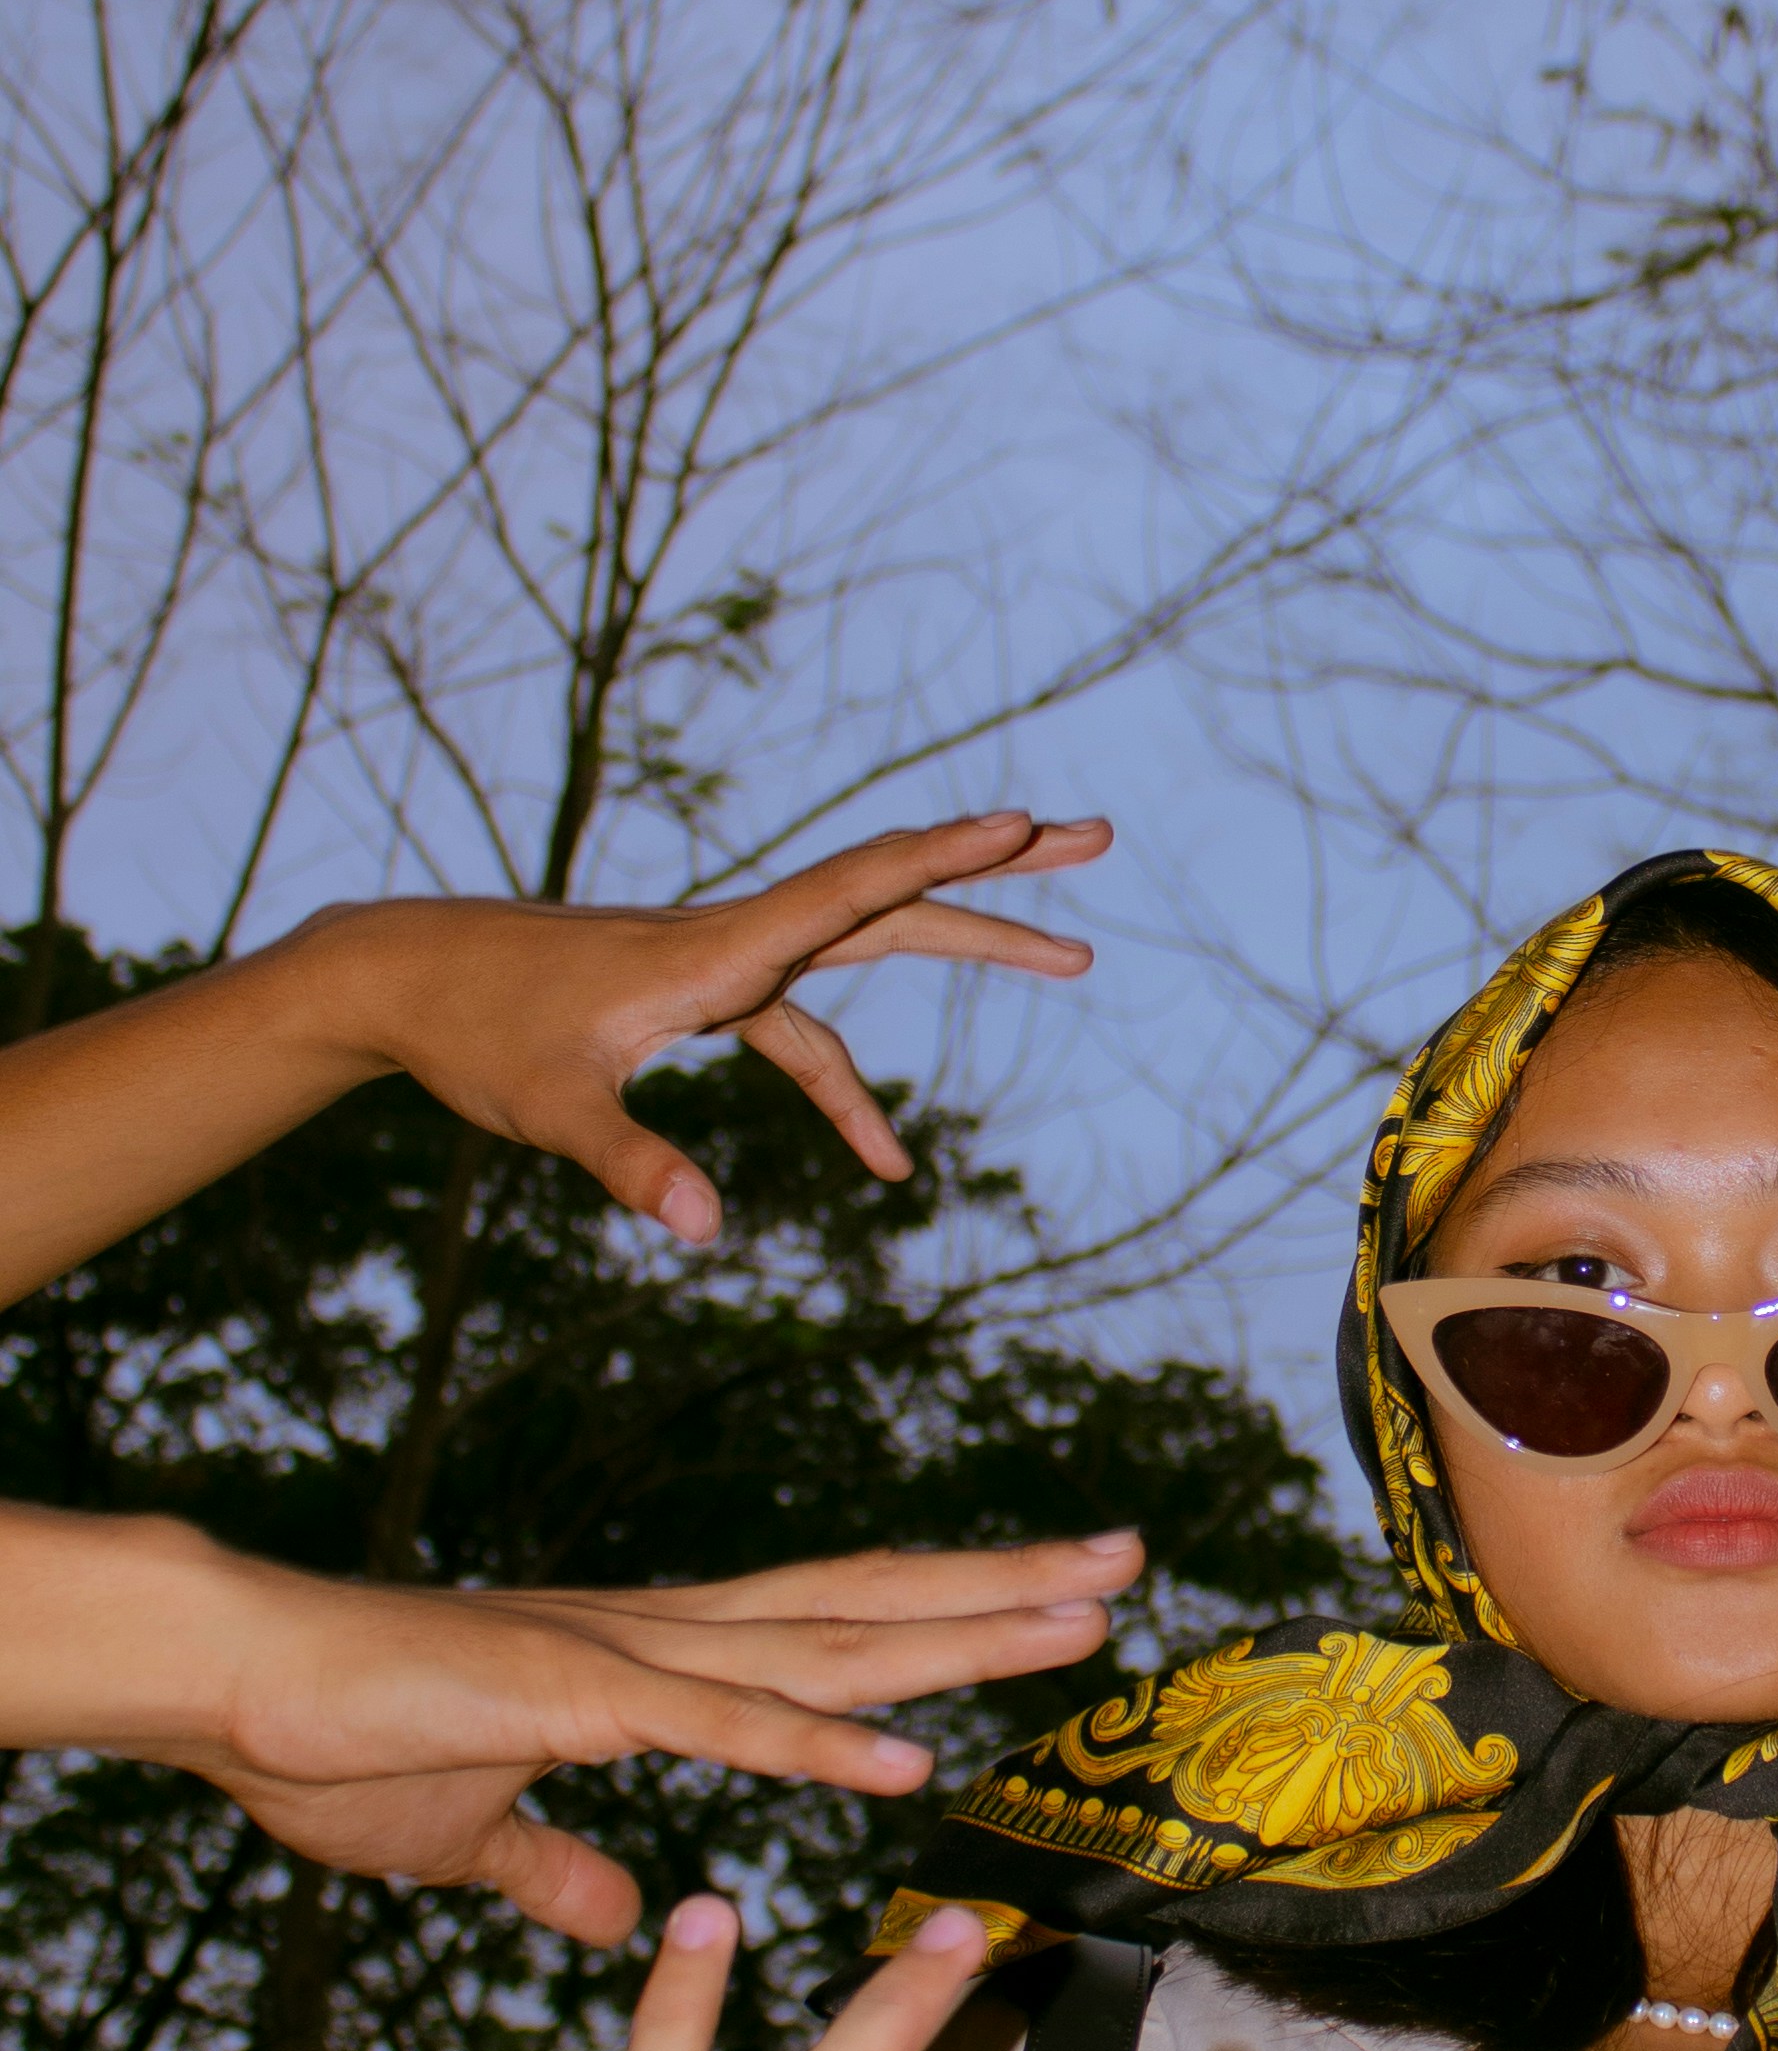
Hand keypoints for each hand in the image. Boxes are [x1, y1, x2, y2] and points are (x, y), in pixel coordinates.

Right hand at [165, 1527, 1143, 1942]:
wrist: (229, 1685)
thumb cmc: (332, 1746)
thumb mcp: (472, 1839)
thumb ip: (552, 1873)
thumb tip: (615, 1916)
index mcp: (654, 1665)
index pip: (835, 1632)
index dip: (949, 1616)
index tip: (1056, 1598)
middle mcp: (668, 1642)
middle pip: (869, 1610)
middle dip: (1004, 1589)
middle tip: (1130, 1556)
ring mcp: (629, 1661)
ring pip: (831, 1648)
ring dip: (962, 1639)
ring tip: (1080, 1615)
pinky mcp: (573, 1699)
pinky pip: (718, 1728)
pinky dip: (816, 1745)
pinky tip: (904, 1761)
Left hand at [308, 807, 1112, 1240]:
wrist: (404, 978)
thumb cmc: (475, 1035)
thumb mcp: (549, 1109)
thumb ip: (631, 1163)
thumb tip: (707, 1231)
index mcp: (716, 951)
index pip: (849, 888)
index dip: (940, 855)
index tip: (1020, 819)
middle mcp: (735, 938)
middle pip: (891, 893)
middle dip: (999, 871)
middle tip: (1100, 839)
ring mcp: (726, 960)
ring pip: (867, 944)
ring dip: (966, 941)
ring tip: (1074, 956)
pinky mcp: (704, 991)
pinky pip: (806, 1032)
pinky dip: (852, 1088)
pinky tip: (887, 1163)